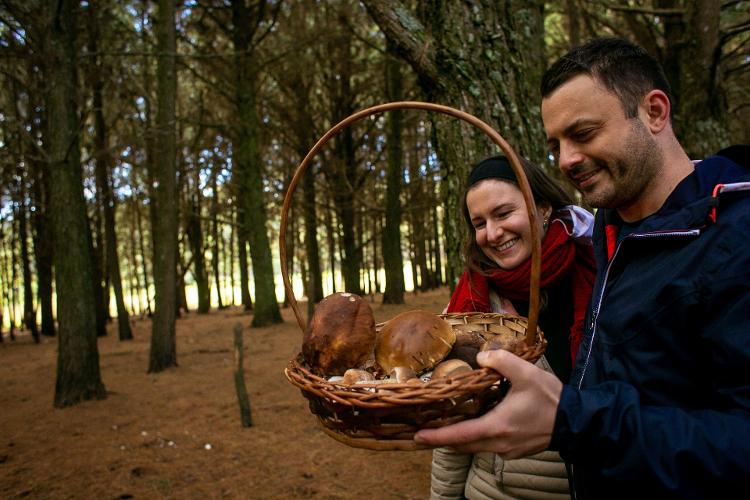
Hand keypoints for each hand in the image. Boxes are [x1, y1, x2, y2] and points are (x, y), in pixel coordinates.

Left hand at [414, 349, 562, 458]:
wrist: (577, 422)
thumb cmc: (551, 399)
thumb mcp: (526, 372)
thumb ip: (501, 360)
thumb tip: (482, 355)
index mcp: (496, 426)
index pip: (459, 436)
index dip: (437, 437)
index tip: (418, 437)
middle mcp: (498, 443)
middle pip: (462, 446)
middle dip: (443, 439)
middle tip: (427, 429)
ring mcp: (507, 450)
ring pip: (475, 447)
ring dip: (460, 439)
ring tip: (446, 426)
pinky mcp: (515, 450)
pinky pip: (489, 446)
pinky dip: (476, 438)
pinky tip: (477, 423)